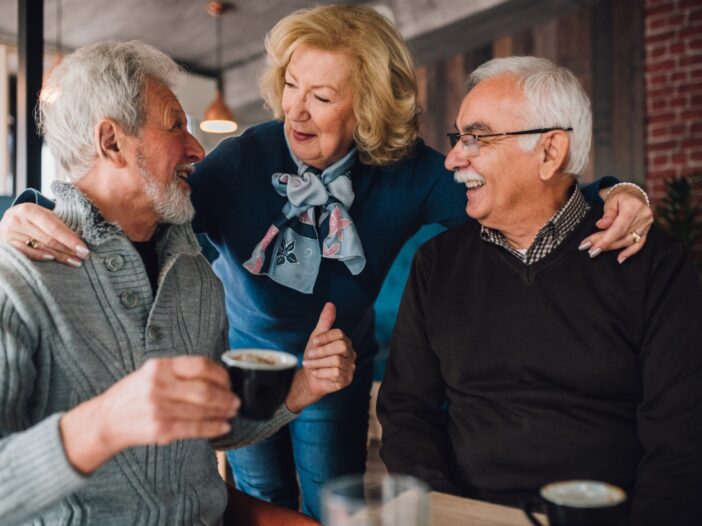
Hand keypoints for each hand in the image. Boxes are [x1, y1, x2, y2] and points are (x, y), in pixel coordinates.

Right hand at [0, 203, 89, 265]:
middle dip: (68, 250)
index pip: (54, 228)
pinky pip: (25, 253)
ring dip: (59, 256)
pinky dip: (39, 256)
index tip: (84, 249)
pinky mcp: (7, 244)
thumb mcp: (44, 216)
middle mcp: (18, 220)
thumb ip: (59, 225)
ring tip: (74, 262)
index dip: (70, 240)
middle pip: (49, 239)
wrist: (8, 222)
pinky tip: (52, 260)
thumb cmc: (33, 220)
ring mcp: (10, 233)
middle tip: (83, 257)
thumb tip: (80, 241)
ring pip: (40, 247)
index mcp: (30, 210)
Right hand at [60, 356, 239, 473]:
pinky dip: (213, 428)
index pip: (200, 365)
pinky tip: (222, 427)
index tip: (228, 381)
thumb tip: (215, 376)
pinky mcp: (160, 429)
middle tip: (235, 400)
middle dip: (226, 396)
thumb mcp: (151, 373)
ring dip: (222, 412)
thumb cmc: (133, 395)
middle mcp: (159, 385)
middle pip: (205, 390)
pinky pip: (195, 428)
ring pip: (202, 410)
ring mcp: (160, 408)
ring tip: (231, 412)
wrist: (106, 420)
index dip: (220, 374)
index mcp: (160, 366)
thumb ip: (178, 371)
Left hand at [285, 302, 355, 412]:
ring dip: (318, 363)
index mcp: (344, 341)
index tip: (313, 342)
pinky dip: (321, 373)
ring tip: (309, 365)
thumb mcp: (316, 337)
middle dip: (322, 351)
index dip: (325, 337)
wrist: (309, 379)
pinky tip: (316, 373)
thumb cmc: (314, 357)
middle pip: (341, 346)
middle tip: (310, 354)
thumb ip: (325, 322)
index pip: (340, 334)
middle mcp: (350, 353)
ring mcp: (350, 367)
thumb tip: (330, 304)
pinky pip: (335, 373)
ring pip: (336, 360)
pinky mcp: (346, 379)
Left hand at [580, 185, 652, 262]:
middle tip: (589, 250)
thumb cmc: (619, 198)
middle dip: (604, 244)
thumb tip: (600, 225)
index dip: (605, 240)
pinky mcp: (646, 230)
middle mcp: (643, 217)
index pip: (618, 228)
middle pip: (621, 235)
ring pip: (628, 241)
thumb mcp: (611, 202)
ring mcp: (646, 225)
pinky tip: (620, 259)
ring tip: (597, 251)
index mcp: (633, 207)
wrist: (633, 195)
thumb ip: (607, 215)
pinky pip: (639, 244)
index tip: (592, 248)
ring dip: (612, 248)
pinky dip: (630, 252)